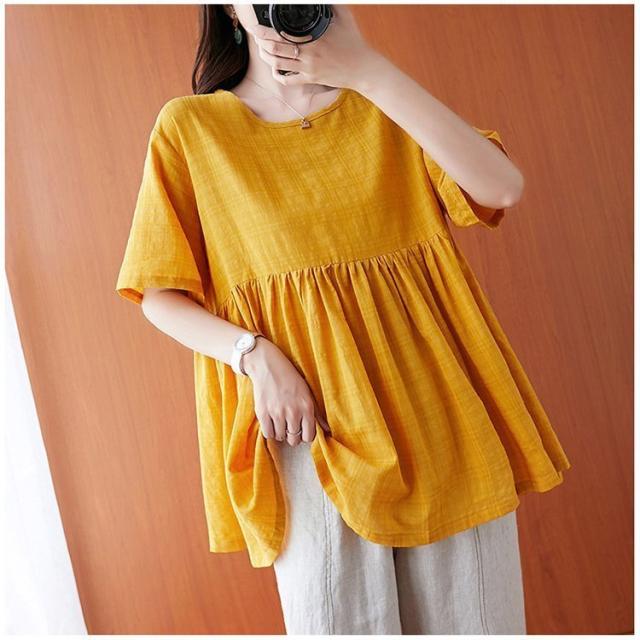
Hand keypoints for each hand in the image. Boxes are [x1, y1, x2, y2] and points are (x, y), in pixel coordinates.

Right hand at [243, 337, 331, 446]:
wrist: (268, 366)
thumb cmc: (290, 379)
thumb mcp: (308, 394)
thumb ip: (317, 414)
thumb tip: (328, 430)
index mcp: (307, 407)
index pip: (308, 436)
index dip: (305, 435)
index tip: (301, 430)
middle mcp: (293, 412)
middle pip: (294, 440)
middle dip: (292, 435)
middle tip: (289, 425)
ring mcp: (277, 413)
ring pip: (280, 437)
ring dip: (280, 432)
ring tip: (280, 420)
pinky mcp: (263, 413)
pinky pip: (268, 434)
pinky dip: (270, 431)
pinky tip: (271, 422)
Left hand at [245, 5, 381, 89]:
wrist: (363, 68)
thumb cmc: (354, 41)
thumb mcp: (343, 16)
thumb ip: (328, 4)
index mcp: (312, 36)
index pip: (281, 32)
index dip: (265, 29)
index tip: (257, 25)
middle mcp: (308, 53)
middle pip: (275, 48)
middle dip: (261, 41)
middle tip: (256, 35)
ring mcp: (308, 68)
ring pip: (278, 64)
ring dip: (266, 56)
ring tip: (262, 49)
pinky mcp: (310, 79)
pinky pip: (288, 80)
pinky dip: (278, 75)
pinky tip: (275, 69)